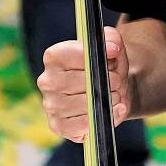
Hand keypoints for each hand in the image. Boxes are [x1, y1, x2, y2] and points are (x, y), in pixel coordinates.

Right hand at [39, 26, 129, 142]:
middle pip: (83, 81)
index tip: (112, 58)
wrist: (112, 91)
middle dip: (108, 80)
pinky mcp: (58, 126)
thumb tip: (112, 48)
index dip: (94, 57)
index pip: (68, 54)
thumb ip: (112, 39)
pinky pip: (84, 124)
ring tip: (114, 95)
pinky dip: (103, 117)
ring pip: (86, 103)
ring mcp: (51, 105)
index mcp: (54, 57)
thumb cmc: (108, 67)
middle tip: (118, 81)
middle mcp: (47, 81)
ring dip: (108, 99)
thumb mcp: (113, 47)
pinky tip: (109, 110)